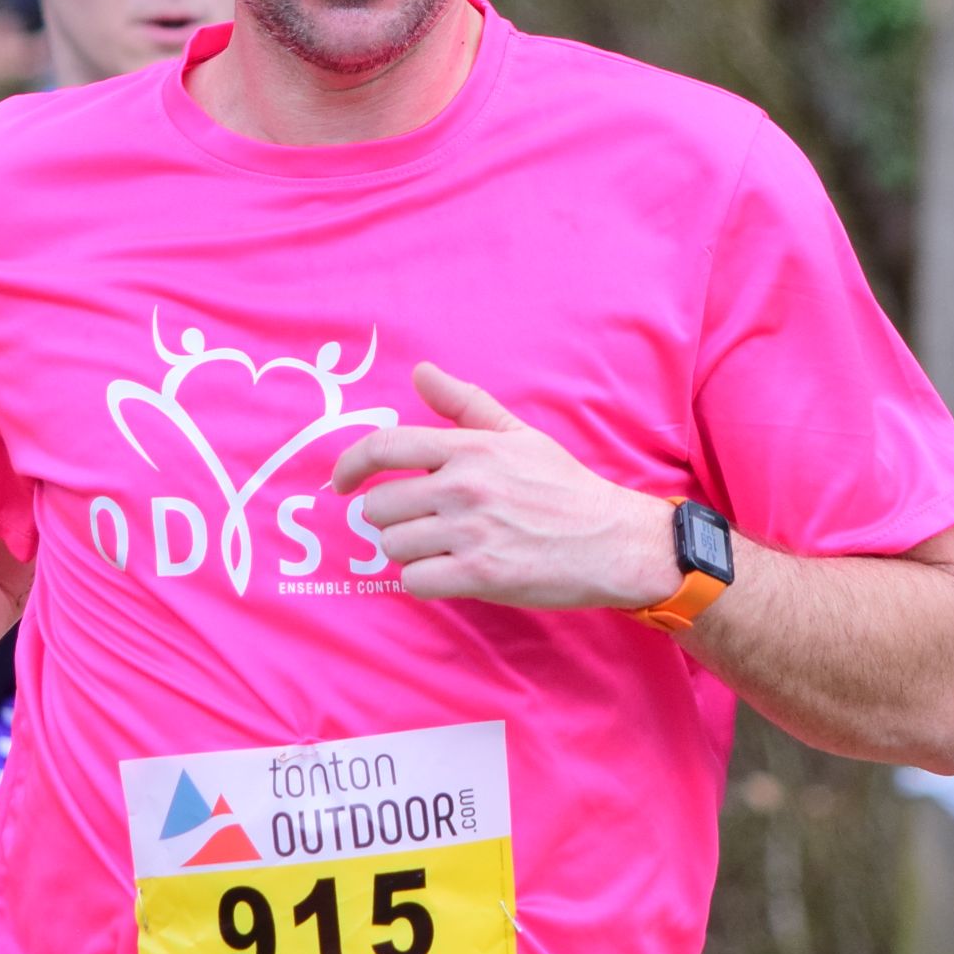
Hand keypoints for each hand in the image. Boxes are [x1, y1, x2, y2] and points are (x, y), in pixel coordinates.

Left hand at [328, 362, 680, 609]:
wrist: (612, 542)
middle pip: (380, 507)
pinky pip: (415, 581)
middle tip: (422, 524)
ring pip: (393, 546)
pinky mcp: (480, 575)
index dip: (349, 465)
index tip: (340, 483)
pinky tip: (451, 572)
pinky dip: (425, 580)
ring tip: (442, 548)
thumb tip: (420, 372)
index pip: (385, 447)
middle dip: (392, 519)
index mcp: (470, 448)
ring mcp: (470, 532)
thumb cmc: (564, 488)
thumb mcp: (517, 435)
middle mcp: (464, 486)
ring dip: (409, 552)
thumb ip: (465, 404)